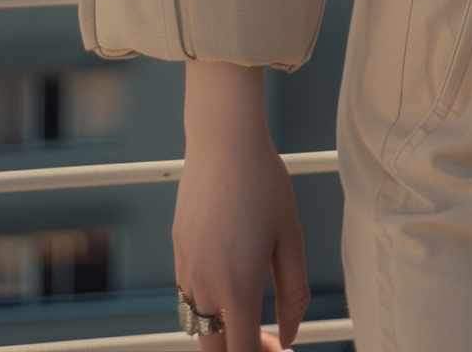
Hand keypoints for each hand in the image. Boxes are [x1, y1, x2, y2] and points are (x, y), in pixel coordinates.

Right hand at [172, 129, 310, 351]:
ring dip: (224, 332)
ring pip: (200, 327)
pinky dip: (209, 308)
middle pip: (214, 350)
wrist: (222, 141)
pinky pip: (189, 299)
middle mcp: (205, 286)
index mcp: (237, 287)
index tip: (280, 349)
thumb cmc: (263, 183)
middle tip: (269, 338)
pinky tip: (232, 281)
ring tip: (252, 309)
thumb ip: (293, 293)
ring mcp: (186, 271)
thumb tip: (288, 335)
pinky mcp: (178, 254)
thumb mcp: (291, 237)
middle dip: (241, 351)